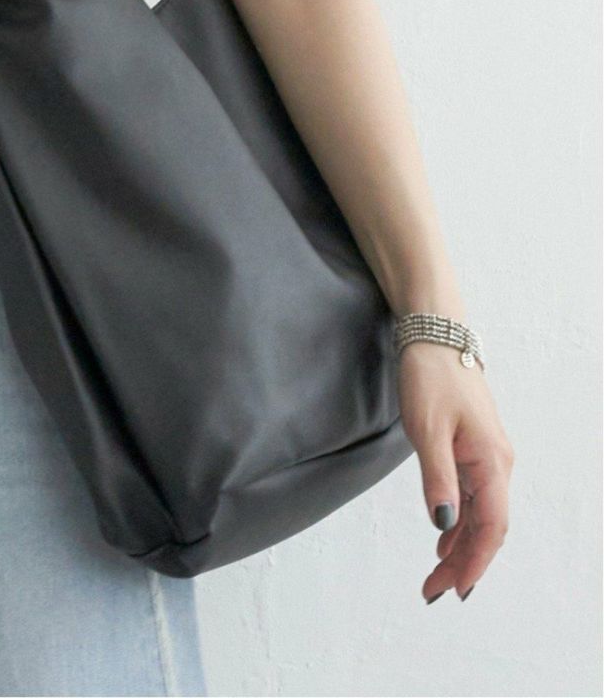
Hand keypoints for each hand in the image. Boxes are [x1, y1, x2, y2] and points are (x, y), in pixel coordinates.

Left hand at [397, 339, 514, 604]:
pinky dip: (460, 520)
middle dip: (465, 562)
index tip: (454, 591)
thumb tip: (445, 526)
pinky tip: (444, 535)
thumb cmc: (430, 376)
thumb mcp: (426, 429)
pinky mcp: (474, 447)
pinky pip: (474, 495)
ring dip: (462, 545)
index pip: (490, 527)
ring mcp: (488, 455)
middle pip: (488, 527)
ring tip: (436, 573)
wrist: (434, 333)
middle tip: (433, 590)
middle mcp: (497, 463)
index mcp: (491, 462)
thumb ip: (437, 479)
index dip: (474, 563)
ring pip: (481, 513)